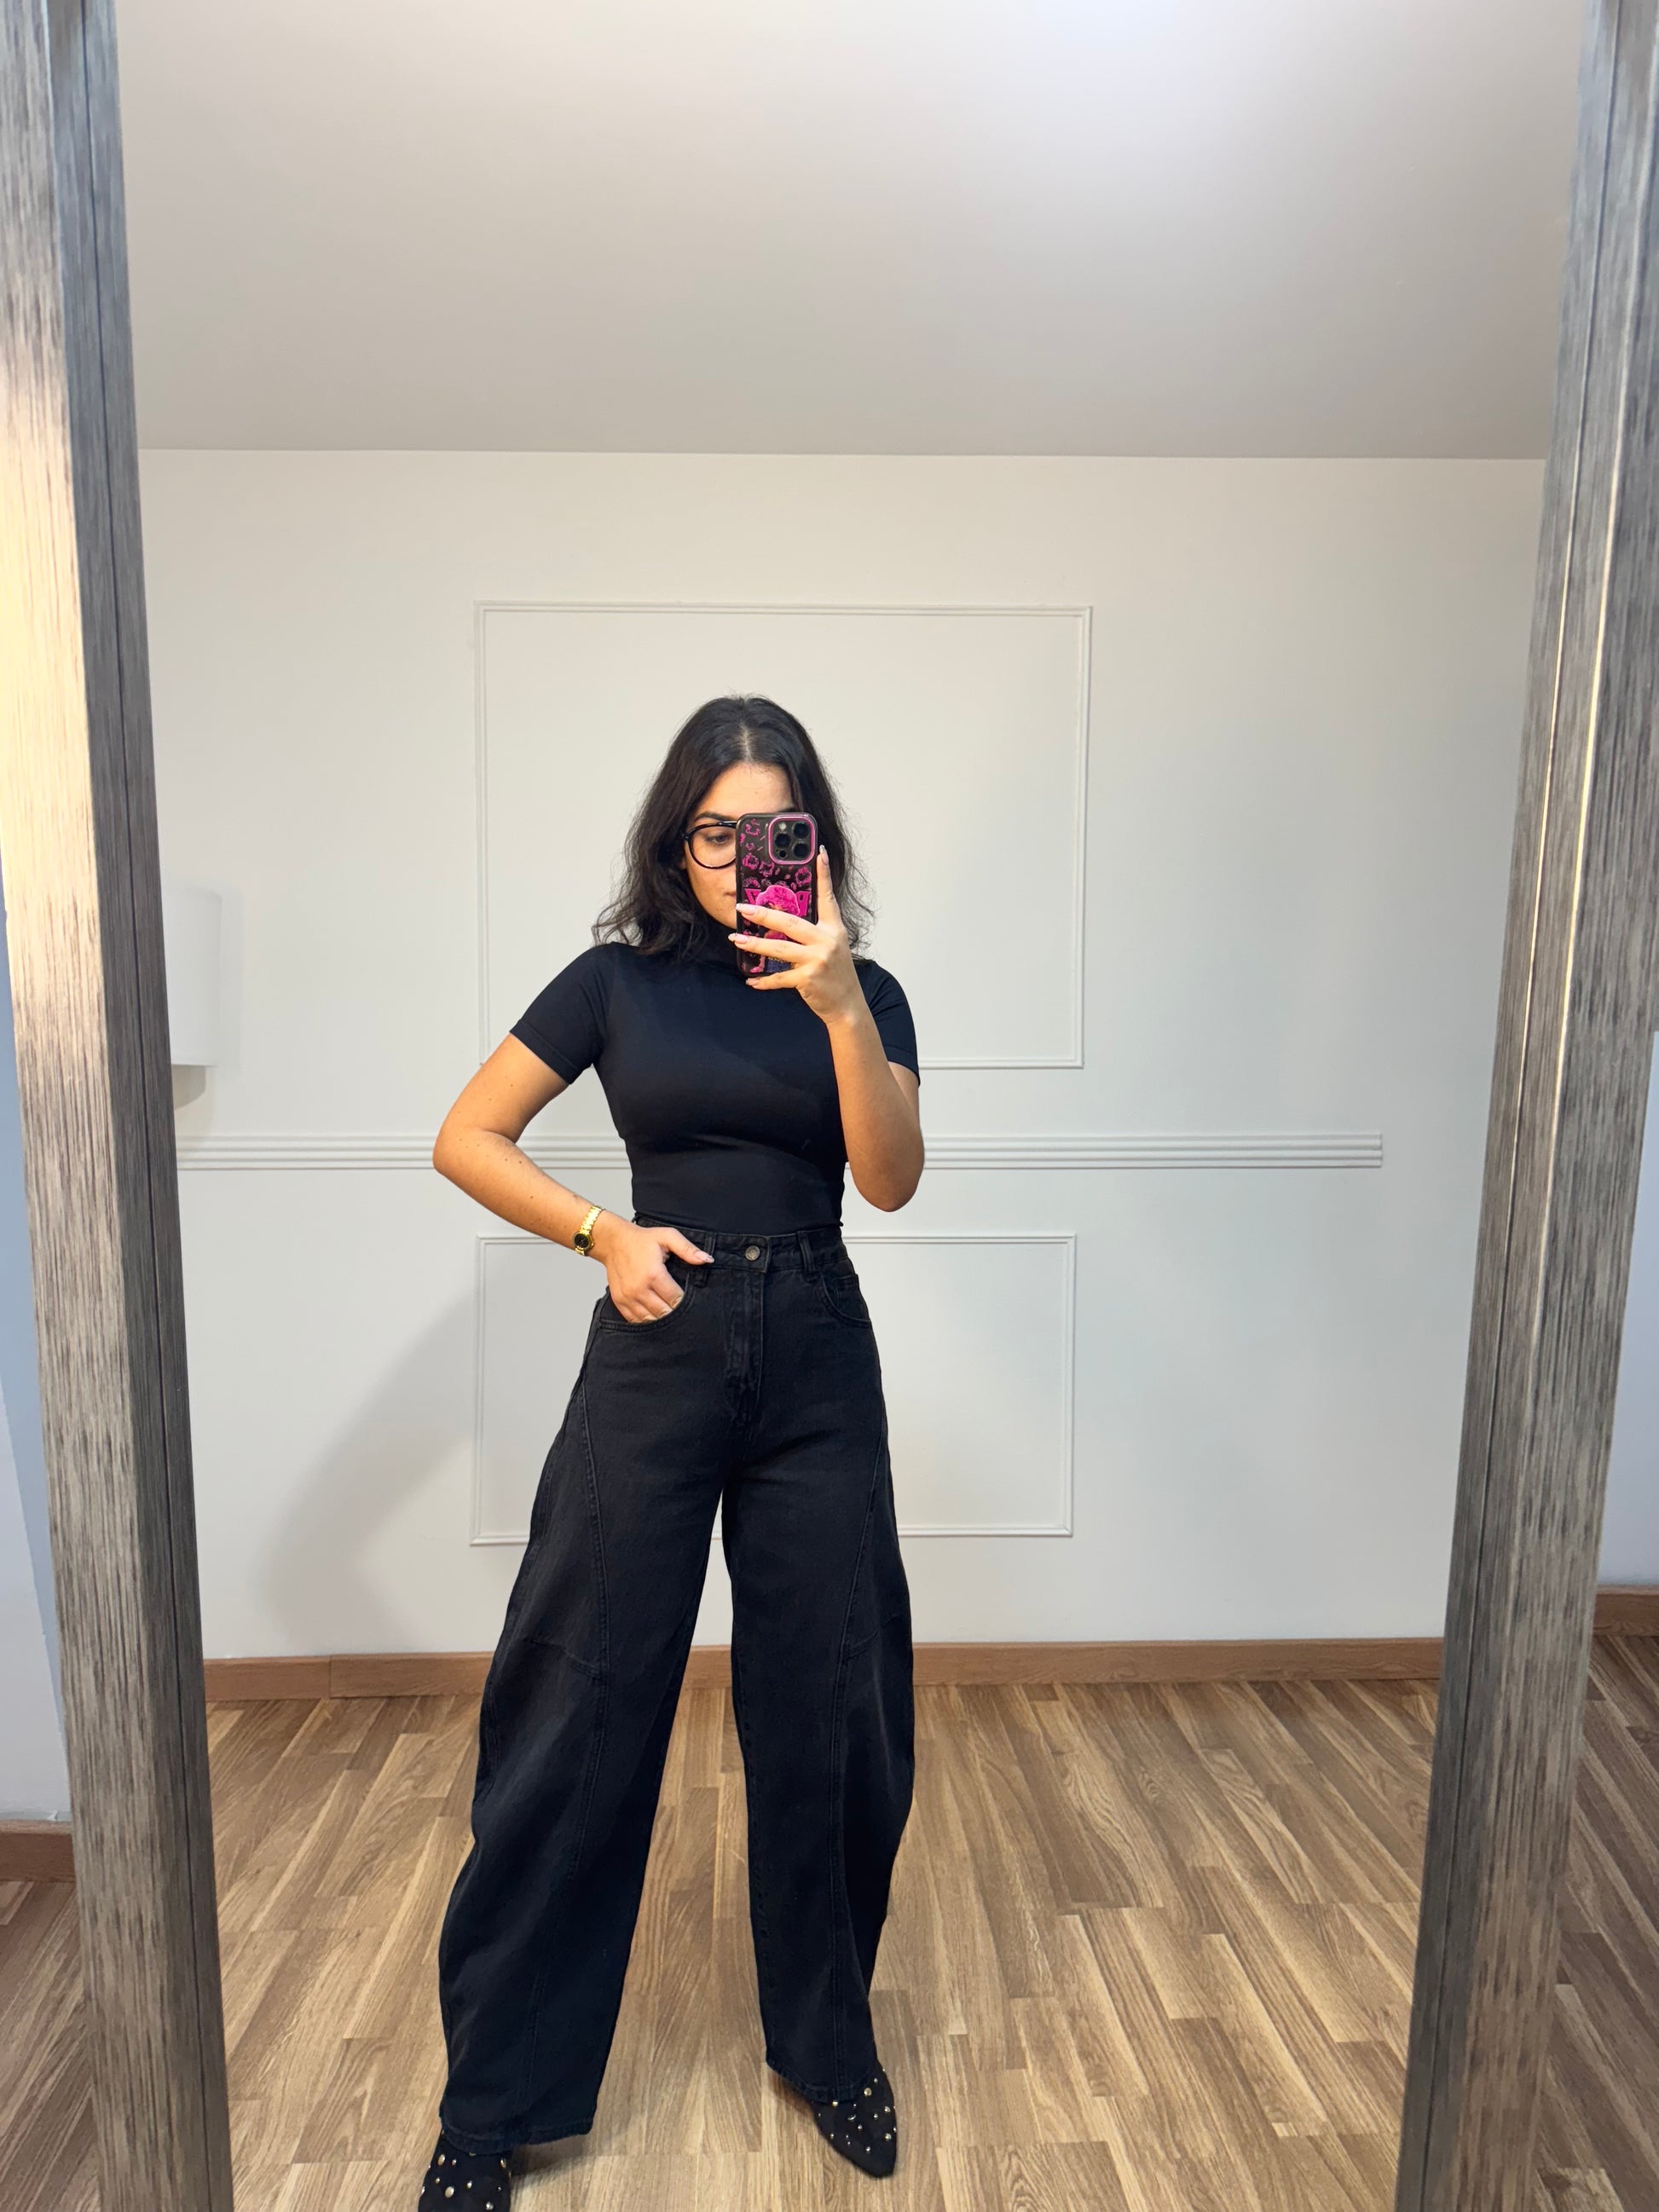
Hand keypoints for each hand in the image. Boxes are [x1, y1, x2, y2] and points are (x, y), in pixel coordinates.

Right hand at [590, 1217, 711, 1321]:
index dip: (686, 1303)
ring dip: (663, 1320)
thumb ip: (688, 1249)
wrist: (613, 1242)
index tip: (693, 1302)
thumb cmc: (641, 1239)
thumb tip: (707, 1259)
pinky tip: (657, 1316)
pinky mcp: (620, 1301)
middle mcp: (639, 1289)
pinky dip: (648, 1321)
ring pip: (650, 1320)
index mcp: (653, 1274)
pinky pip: (636, 1320)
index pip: (675, 1299)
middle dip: (677, 1314)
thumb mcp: (667, 1236)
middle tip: (686, 1312)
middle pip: (664, 1313)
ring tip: (672, 1314)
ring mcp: (628, 1297)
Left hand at [730, 847, 863, 1024]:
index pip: (828, 897)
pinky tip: (751, 980)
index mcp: (834, 929)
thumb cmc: (837, 975)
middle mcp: (826, 941)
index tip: (819, 853)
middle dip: (763, 915)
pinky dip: (763, 981)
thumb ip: (815, 933)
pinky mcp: (808, 979)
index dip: (823, 875)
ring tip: (736, 939)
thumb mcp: (833, 947)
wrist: (848, 1006)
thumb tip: (786, 920)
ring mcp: (817, 960)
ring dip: (754, 945)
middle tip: (743, 907)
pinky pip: (779, 978)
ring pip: (779, 948)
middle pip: (790, 923)